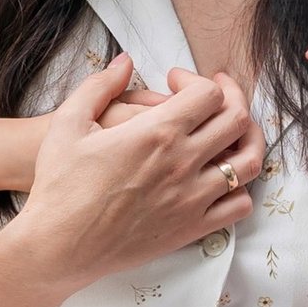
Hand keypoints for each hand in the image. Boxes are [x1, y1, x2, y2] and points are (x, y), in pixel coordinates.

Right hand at [21, 54, 264, 278]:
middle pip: (237, 120)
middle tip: (214, 96)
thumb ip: (99, 85)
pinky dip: (240, 187)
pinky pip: (239, 206)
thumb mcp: (68, 123)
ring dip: (246, 139)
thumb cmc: (59, 184)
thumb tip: (126, 60)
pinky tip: (221, 177)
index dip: (198, 79)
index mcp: (156, 133)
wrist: (58, 246)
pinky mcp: (191, 229)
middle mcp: (182, 163)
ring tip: (232, 132)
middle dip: (232, 98)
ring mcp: (192, 199)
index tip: (177, 82)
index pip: (209, 94)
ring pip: (248, 162)